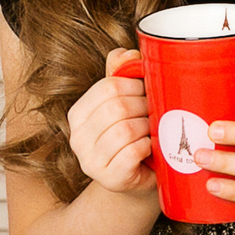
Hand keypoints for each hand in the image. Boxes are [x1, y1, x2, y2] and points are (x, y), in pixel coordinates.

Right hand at [66, 49, 157, 197]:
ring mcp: (90, 161)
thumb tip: (126, 52)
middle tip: (157, 111)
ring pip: (125, 130)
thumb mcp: (126, 106)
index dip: (135, 85)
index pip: (107, 87)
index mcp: (78, 114)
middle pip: (117, 107)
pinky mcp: (109, 178)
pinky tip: (153, 147)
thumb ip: (121, 77)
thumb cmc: (135, 139)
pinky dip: (148, 146)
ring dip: (148, 127)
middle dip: (144, 106)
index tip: (149, 92)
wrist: (139, 181)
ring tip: (156, 129)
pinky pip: (132, 152)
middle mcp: (77, 138)